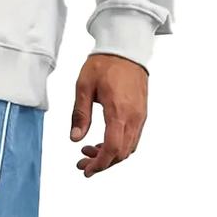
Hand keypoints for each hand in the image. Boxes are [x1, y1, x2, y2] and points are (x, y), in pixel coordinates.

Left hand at [70, 55, 148, 177]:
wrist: (127, 47)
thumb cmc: (105, 63)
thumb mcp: (84, 87)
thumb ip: (80, 115)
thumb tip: (75, 139)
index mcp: (119, 111)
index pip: (112, 149)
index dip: (99, 164)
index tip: (86, 169)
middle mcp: (134, 117)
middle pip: (121, 153)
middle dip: (102, 163)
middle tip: (82, 161)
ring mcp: (140, 116)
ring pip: (128, 148)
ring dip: (109, 156)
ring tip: (89, 150)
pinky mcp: (141, 113)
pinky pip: (132, 138)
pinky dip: (118, 146)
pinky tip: (103, 141)